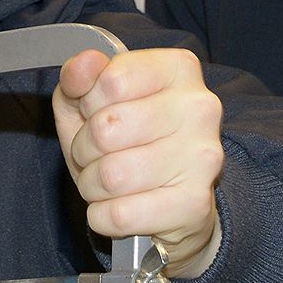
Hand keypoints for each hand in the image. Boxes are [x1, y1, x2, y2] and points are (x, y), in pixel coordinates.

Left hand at [53, 46, 224, 276]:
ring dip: (92, 185)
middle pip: (107, 129)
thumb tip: (81, 66)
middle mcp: (199, 108)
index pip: (111, 81)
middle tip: (97, 155)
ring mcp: (202, 157)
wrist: (174, 200)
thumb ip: (80, 77)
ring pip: (111, 175)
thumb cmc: (131, 142)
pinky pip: (120, 214)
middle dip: (85, 149)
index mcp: (179, 69)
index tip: (97, 113)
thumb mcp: (95, 101)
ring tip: (107, 182)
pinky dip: (103, 216)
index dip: (88, 104)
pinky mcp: (195, 203)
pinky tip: (118, 207)